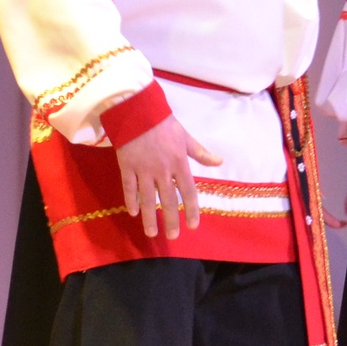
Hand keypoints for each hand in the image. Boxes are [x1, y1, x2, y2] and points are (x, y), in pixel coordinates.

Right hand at [116, 115, 220, 239]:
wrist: (137, 110)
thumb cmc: (163, 122)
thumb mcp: (186, 136)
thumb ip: (201, 153)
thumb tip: (219, 162)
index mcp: (179, 163)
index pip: (188, 191)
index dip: (191, 209)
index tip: (193, 225)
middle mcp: (163, 170)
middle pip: (168, 200)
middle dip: (171, 219)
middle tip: (173, 235)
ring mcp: (143, 170)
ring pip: (147, 198)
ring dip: (150, 217)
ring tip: (151, 233)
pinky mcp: (127, 166)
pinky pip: (129, 188)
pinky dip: (131, 201)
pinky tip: (133, 213)